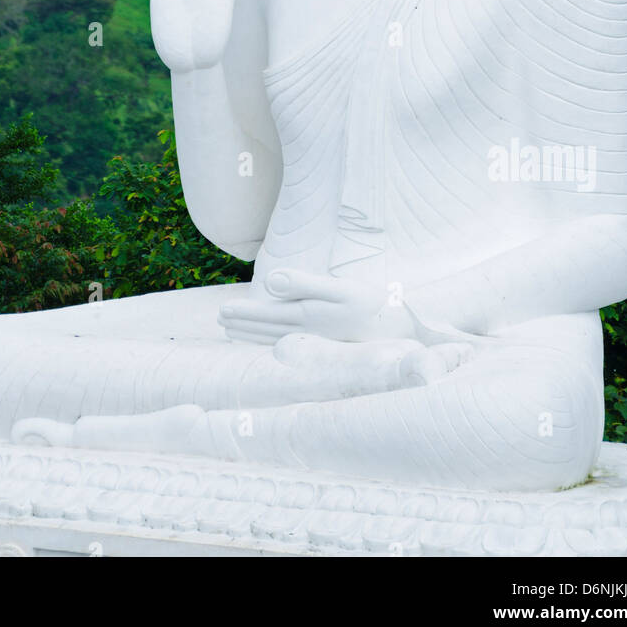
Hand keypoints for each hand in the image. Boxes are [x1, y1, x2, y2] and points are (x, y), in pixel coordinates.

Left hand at [219, 268, 417, 344]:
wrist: (405, 332)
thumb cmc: (373, 305)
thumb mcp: (339, 288)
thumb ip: (303, 283)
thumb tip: (269, 282)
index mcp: (307, 315)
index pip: (267, 314)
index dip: (244, 313)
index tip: (222, 312)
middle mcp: (310, 331)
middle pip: (268, 328)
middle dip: (244, 324)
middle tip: (221, 320)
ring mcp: (320, 340)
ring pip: (277, 338)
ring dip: (254, 335)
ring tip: (235, 334)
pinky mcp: (331, 343)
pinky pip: (293, 342)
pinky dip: (275, 342)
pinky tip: (273, 342)